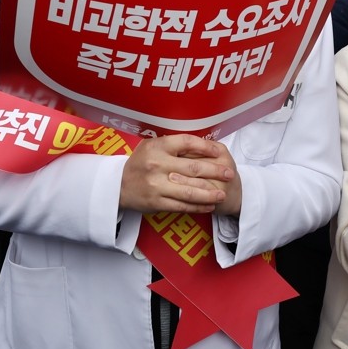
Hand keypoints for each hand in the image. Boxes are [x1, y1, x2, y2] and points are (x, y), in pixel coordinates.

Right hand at [119, 135, 234, 213]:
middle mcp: (157, 165)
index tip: (218, 151)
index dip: (206, 147)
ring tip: (222, 194)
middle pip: (193, 168)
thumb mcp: (151, 146)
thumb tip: (202, 143)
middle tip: (229, 174)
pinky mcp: (157, 202)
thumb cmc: (140, 163)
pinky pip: (182, 206)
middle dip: (215, 172)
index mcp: (157, 147)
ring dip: (209, 193)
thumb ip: (173, 144)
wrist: (118, 185)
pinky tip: (208, 205)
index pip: (187, 142)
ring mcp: (157, 185)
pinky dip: (197, 206)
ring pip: (190, 191)